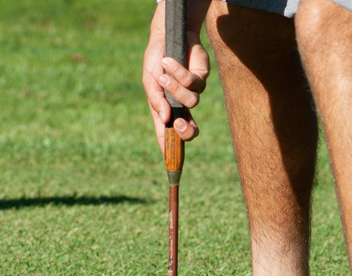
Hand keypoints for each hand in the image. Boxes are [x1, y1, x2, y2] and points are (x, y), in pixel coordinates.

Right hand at [142, 2, 209, 152]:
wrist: (167, 35)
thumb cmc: (155, 60)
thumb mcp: (149, 81)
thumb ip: (156, 101)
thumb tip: (165, 120)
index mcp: (165, 111)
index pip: (169, 136)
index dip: (171, 151)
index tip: (171, 164)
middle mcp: (181, 106)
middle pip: (191, 131)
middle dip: (187, 132)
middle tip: (180, 124)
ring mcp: (192, 93)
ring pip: (191, 103)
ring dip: (175, 89)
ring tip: (163, 76)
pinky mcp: (202, 78)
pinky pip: (194, 83)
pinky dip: (179, 73)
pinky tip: (169, 62)